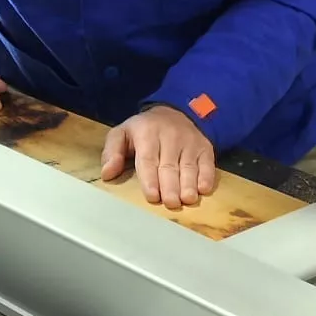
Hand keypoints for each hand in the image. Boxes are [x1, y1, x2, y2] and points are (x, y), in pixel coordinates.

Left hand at [101, 106, 216, 209]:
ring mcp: (189, 142)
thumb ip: (112, 152)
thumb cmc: (145, 130)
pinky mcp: (204, 147)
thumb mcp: (123, 133)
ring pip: (189, 166)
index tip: (152, 195)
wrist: (176, 112)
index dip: (150, 178)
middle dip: (170, 185)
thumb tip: (107, 173)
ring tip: (187, 199)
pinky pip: (207, 162)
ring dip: (189, 184)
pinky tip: (203, 189)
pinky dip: (207, 176)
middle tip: (171, 203)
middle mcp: (170, 136)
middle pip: (170, 165)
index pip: (148, 159)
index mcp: (147, 133)